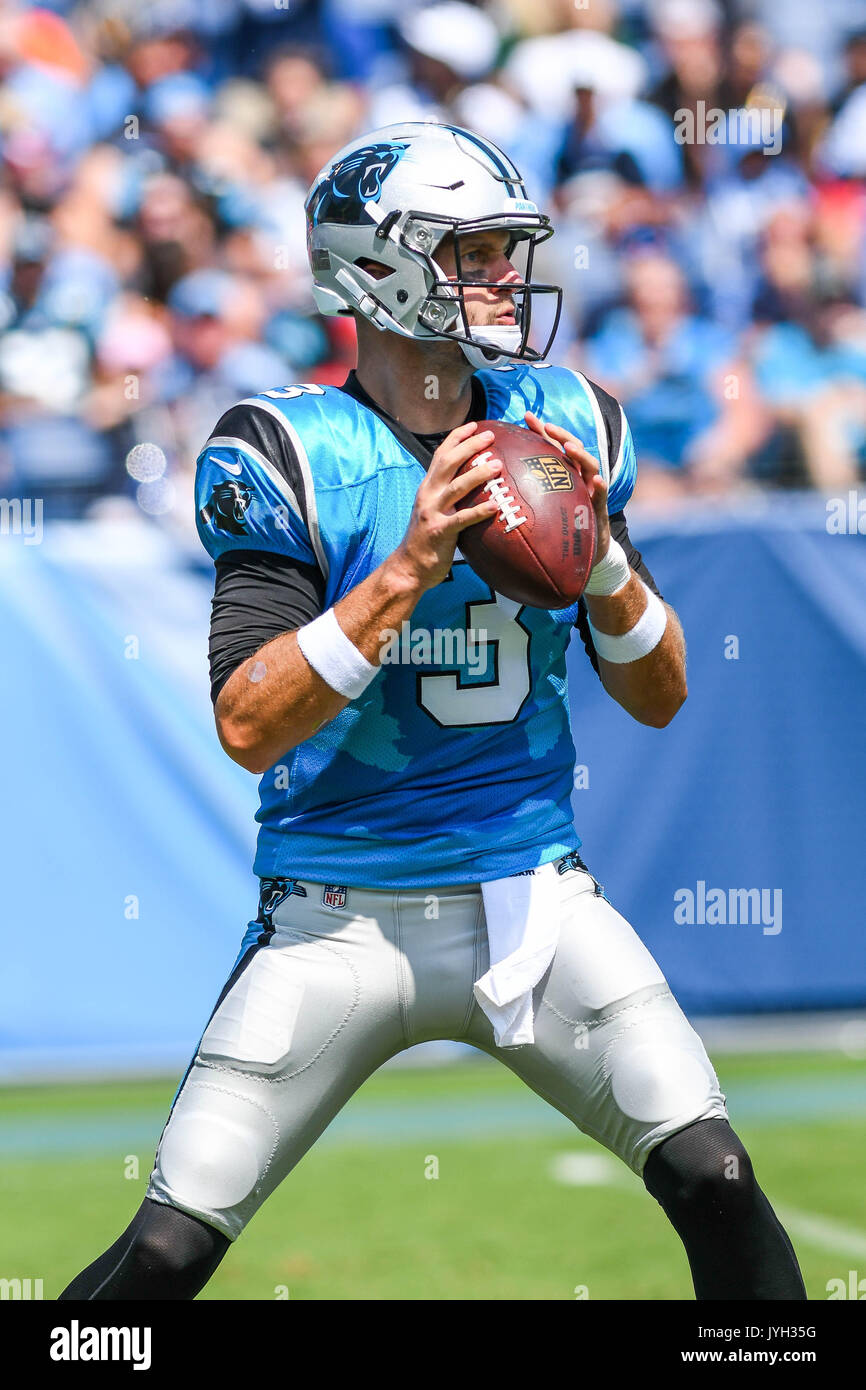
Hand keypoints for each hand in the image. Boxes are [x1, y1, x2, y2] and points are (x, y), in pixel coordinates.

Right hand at [390, 422, 501, 592]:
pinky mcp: (439, 531)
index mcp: (427, 488)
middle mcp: (428, 495)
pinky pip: (463, 519)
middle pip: (448, 463)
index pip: (440, 455)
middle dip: (469, 446)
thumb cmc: (427, 540)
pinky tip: (495, 506)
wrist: (409, 568)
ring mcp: (432, 512)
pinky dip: (479, 511)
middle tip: (490, 437)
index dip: (456, 438)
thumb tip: (473, 485)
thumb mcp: (434, 511)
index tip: (474, 425)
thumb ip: (448, 496)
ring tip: (497, 466)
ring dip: (478, 474)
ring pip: (456, 487)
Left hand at [524, 411, 610, 562]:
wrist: (582, 552)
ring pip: (590, 465)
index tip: (526, 416)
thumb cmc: (558, 528)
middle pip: (573, 448)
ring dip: (581, 454)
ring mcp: (590, 490)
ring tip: (569, 447)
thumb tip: (490, 490)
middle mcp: (578, 478)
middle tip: (547, 426)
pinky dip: (601, 486)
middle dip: (561, 434)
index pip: (553, 446)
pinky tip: (597, 480)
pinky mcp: (599, 508)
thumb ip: (523, 495)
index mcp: (563, 474)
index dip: (541, 430)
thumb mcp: (540, 508)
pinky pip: (602, 495)